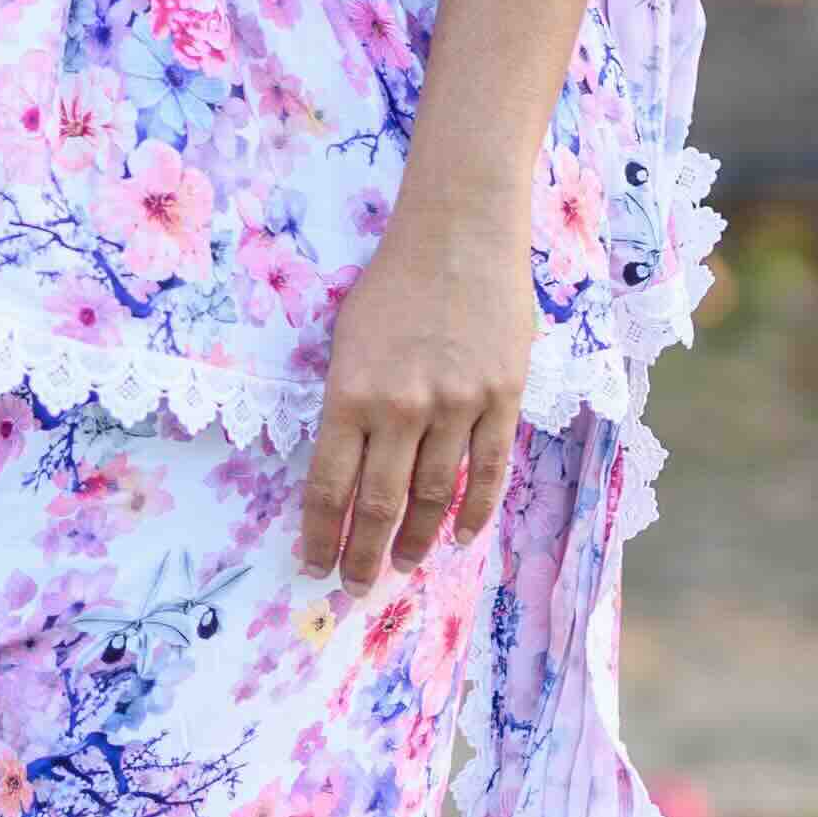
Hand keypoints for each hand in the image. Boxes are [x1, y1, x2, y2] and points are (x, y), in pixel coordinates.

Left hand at [302, 192, 531, 587]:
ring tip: (404, 567)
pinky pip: (488, 469)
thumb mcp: (345, 336)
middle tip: (355, 587)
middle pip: (380, 504)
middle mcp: (401, 407)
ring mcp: (456, 405)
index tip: (314, 565)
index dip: (320, 534)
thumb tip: (344, 465)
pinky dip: (473, 510)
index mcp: (350, 392)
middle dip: (364, 555)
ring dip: (417, 541)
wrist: (461, 229)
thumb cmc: (393, 279)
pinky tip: (460, 536)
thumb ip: (346, 402)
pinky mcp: (503, 397)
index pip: (329, 485)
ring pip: (434, 496)